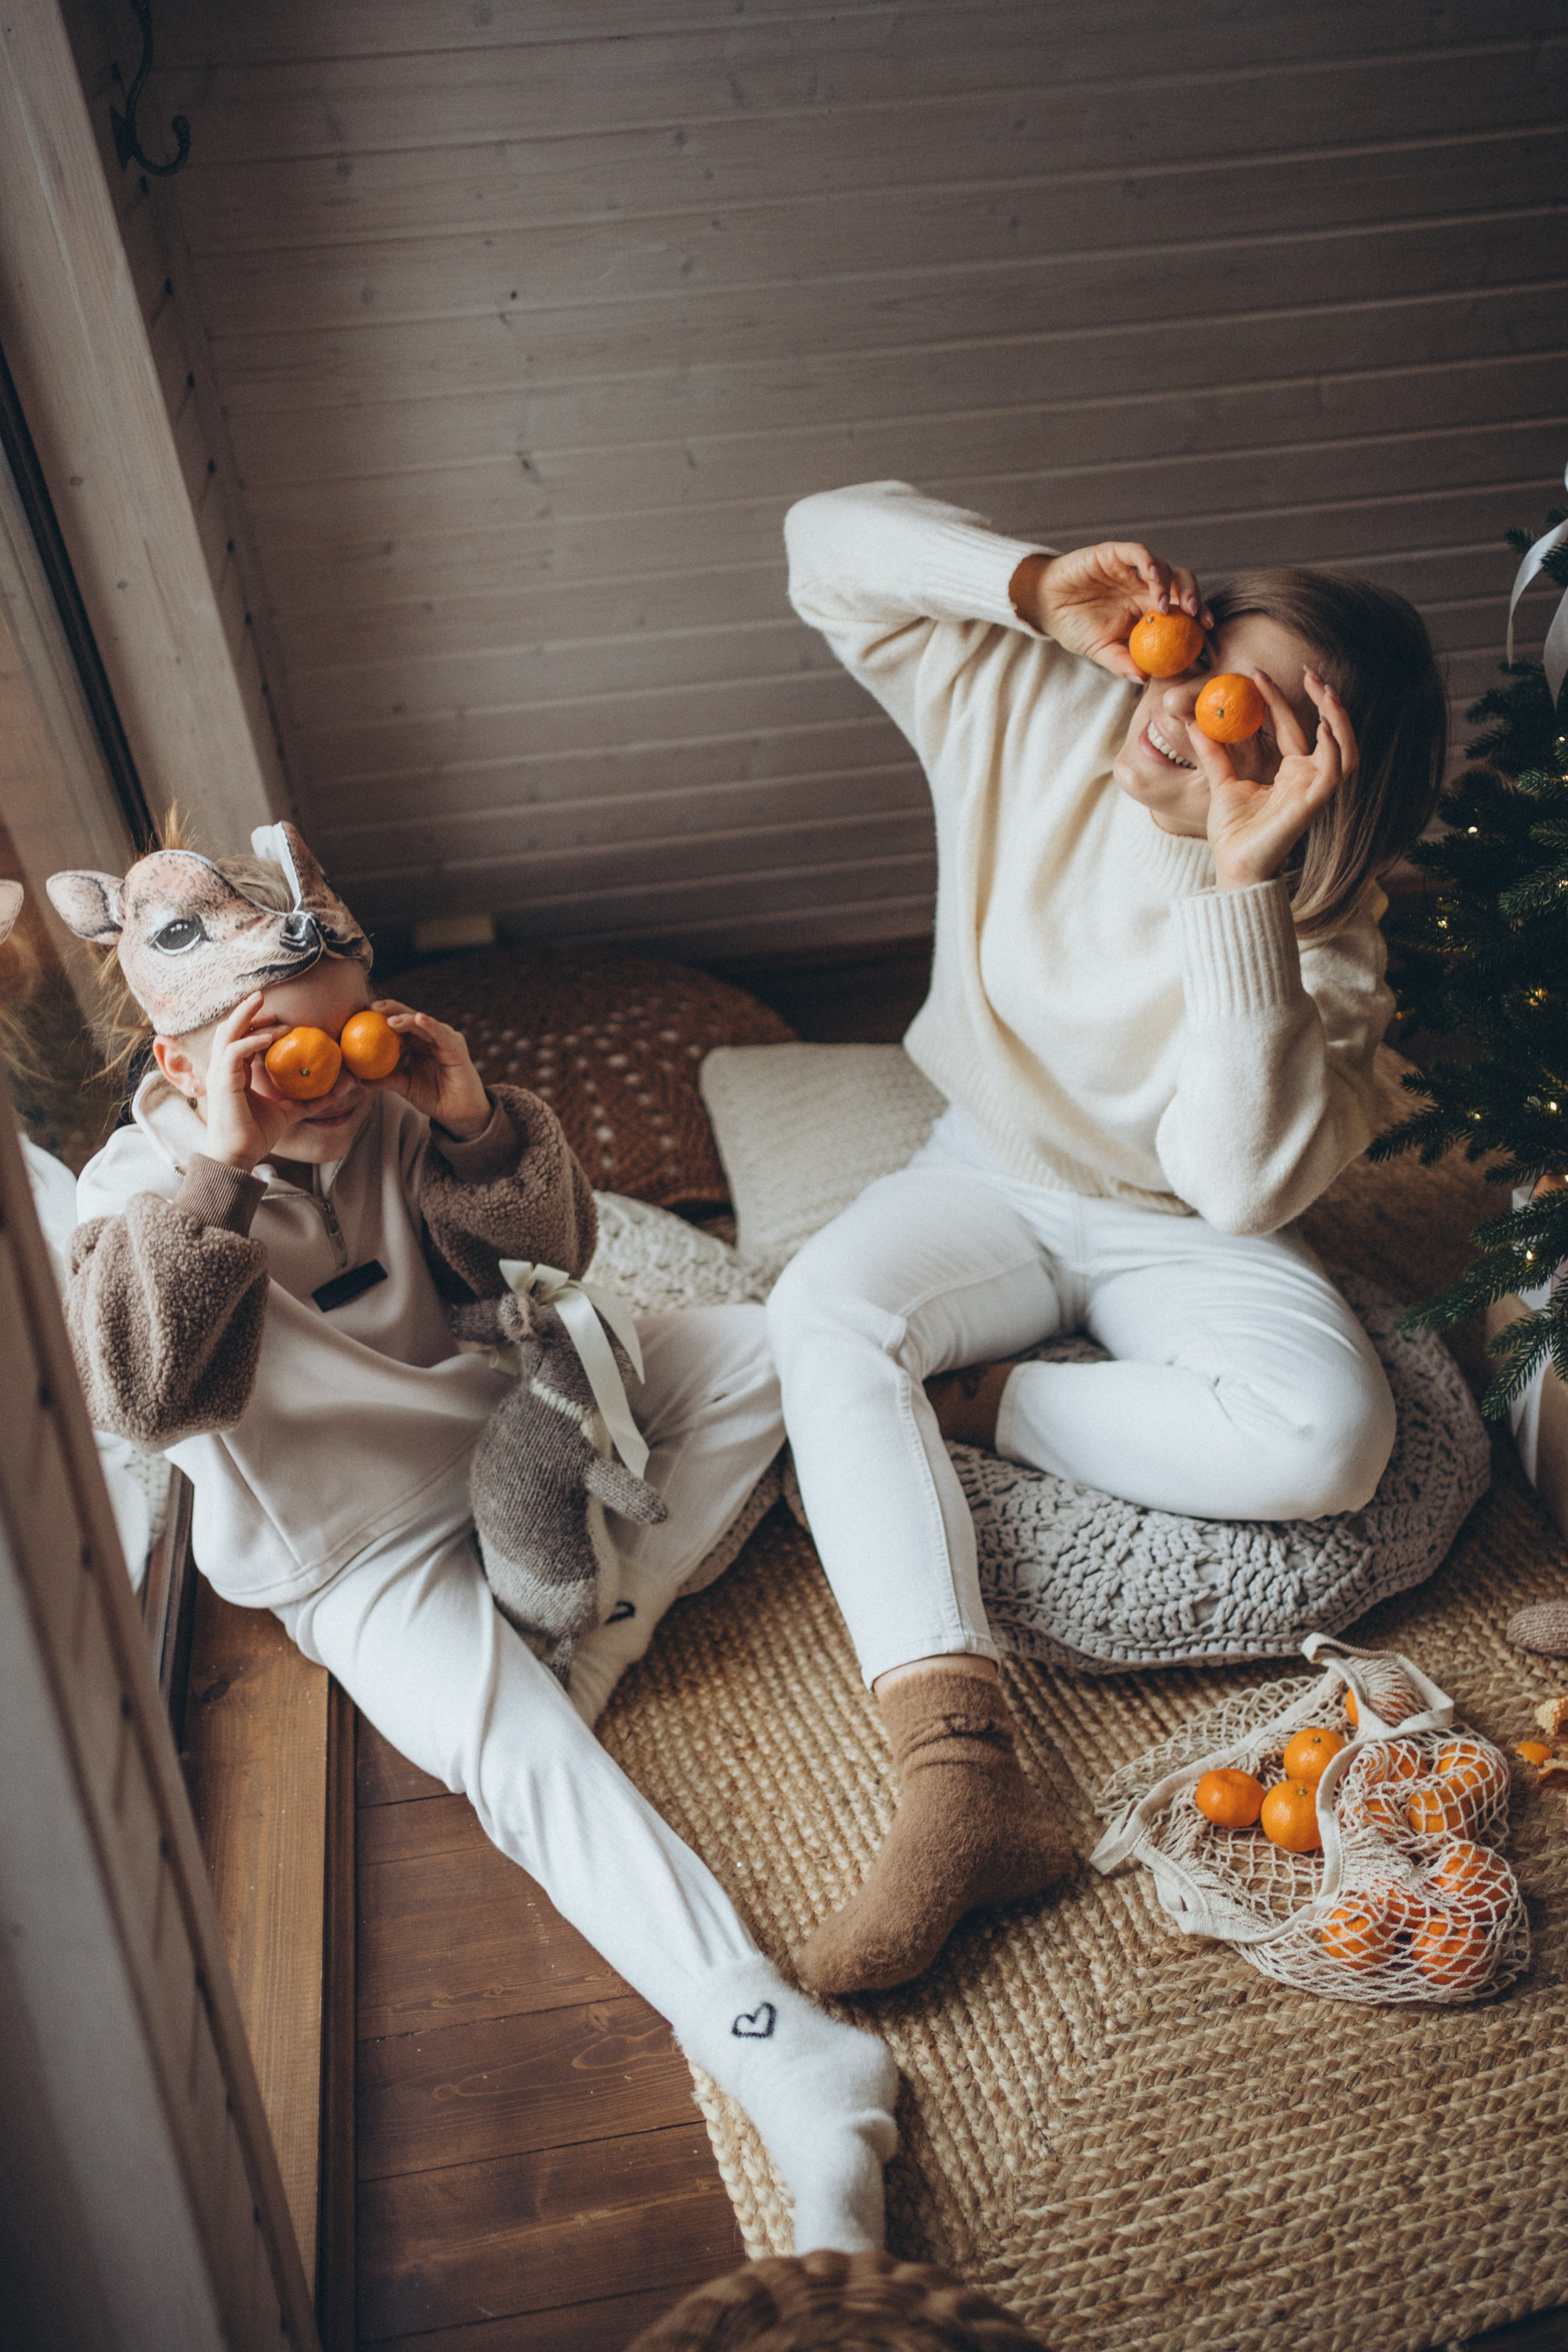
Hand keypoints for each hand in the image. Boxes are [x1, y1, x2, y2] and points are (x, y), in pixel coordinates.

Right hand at [199, 993, 299, 1168]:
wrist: (239, 1156)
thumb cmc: (256, 1135)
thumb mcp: (289, 1111)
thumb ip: (311, 1099)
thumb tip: (343, 1089)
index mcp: (232, 1072)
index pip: (239, 1038)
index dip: (255, 1024)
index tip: (281, 1020)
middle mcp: (222, 1069)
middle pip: (229, 1028)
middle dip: (246, 1010)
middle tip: (264, 997)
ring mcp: (219, 1073)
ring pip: (228, 1033)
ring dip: (247, 1018)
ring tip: (265, 1005)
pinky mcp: (222, 1082)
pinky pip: (234, 1052)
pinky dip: (251, 1041)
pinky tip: (271, 1037)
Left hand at [366, 999, 489, 1137]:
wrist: (457, 1113)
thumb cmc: (434, 1097)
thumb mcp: (405, 1087)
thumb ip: (386, 1080)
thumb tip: (360, 1078)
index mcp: (419, 1043)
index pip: (400, 1025)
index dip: (382, 1016)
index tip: (363, 1013)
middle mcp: (432, 1037)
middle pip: (410, 1018)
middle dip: (392, 1009)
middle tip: (372, 1007)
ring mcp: (445, 1040)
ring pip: (425, 1024)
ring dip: (408, 1019)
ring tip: (390, 1020)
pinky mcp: (457, 1048)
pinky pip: (442, 1034)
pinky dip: (431, 1025)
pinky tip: (420, 1018)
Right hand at [1011, 543, 1211, 681]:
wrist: (1045, 606)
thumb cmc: (1075, 627)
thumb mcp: (1101, 650)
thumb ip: (1123, 662)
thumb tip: (1146, 679)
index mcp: (1148, 609)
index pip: (1183, 608)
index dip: (1199, 616)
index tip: (1208, 630)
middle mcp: (1144, 587)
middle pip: (1182, 584)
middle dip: (1194, 596)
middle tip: (1196, 615)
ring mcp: (1131, 569)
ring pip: (1164, 568)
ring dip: (1170, 584)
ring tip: (1164, 605)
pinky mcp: (1115, 554)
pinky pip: (1138, 553)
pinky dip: (1148, 562)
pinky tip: (1150, 575)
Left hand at [1184, 669, 1357, 890]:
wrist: (1233, 865)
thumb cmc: (1233, 834)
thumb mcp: (1221, 783)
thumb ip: (1214, 754)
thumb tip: (1194, 723)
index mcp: (1289, 774)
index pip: (1291, 728)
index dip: (1279, 699)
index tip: (1259, 674)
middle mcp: (1306, 780)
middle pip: (1328, 732)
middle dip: (1324, 701)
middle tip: (1311, 672)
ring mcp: (1313, 792)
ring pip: (1343, 750)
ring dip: (1339, 720)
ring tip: (1327, 692)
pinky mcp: (1313, 804)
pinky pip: (1334, 772)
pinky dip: (1334, 747)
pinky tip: (1324, 725)